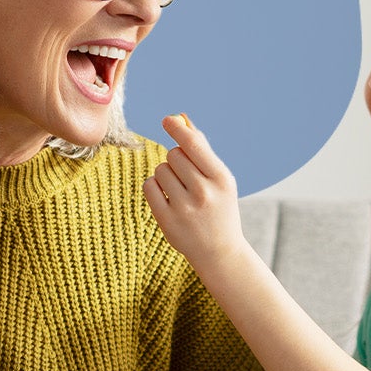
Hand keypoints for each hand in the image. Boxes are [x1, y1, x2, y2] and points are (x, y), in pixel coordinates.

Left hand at [143, 115, 245, 272]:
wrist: (220, 251)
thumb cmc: (219, 206)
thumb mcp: (220, 179)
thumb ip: (202, 149)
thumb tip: (181, 119)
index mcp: (221, 179)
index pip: (194, 145)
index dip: (178, 129)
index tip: (167, 120)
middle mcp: (204, 192)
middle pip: (174, 154)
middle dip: (177, 160)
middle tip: (187, 177)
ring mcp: (184, 208)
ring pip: (160, 170)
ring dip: (166, 175)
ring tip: (180, 191)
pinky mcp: (167, 220)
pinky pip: (149, 186)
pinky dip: (155, 188)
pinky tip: (167, 199)